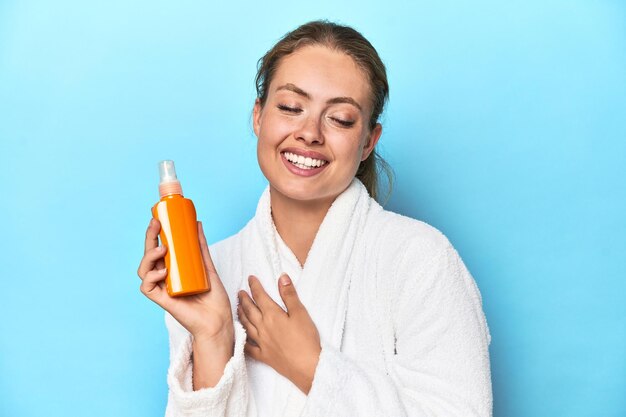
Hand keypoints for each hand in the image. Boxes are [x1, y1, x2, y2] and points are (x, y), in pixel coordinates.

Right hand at [137, 218, 233, 344]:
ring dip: (149, 256)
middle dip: (149, 238)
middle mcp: (165, 278)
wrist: (219, 320)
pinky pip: (147, 287)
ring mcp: (163, 289)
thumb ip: (201, 247)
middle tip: (155, 224)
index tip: (158, 219)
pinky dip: (151, 277)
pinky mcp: (163, 300)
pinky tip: (162, 271)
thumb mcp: (207, 266)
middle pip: (149, 256)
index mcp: (173, 269)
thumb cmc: (214, 298)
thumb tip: (197, 223)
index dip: (155, 234)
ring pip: (144, 270)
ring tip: (163, 249)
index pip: (159, 249)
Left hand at [237, 274, 320, 393]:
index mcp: (272, 315)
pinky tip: (240, 337)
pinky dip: (243, 340)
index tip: (250, 278)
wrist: (307, 366)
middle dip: (244, 299)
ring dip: (241, 315)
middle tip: (240, 292)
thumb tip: (281, 277)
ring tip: (237, 308)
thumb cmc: (306, 339)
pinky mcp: (264, 356)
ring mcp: (261, 342)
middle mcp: (263, 327)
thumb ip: (289, 295)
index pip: (260, 296)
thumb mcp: (300, 313)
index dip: (254, 286)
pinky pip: (248, 347)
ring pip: (247, 325)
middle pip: (250, 310)